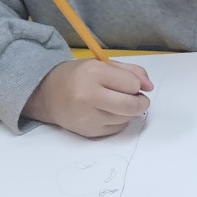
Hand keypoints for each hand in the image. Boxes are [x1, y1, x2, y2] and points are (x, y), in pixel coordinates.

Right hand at [22, 59, 153, 137]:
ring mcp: (87, 116)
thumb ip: (131, 72)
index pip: (131, 84)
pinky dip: (119, 121)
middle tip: (138, 99)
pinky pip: (117, 128)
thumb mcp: (102, 65)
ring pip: (126, 118)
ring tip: (117, 102)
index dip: (135, 84)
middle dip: (141, 103)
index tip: (130, 83)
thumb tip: (150, 87)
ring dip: (129, 112)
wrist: (47, 95)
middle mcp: (89, 96)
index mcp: (93, 73)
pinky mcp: (89, 131)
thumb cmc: (78, 76)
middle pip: (131, 106)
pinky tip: (108, 112)